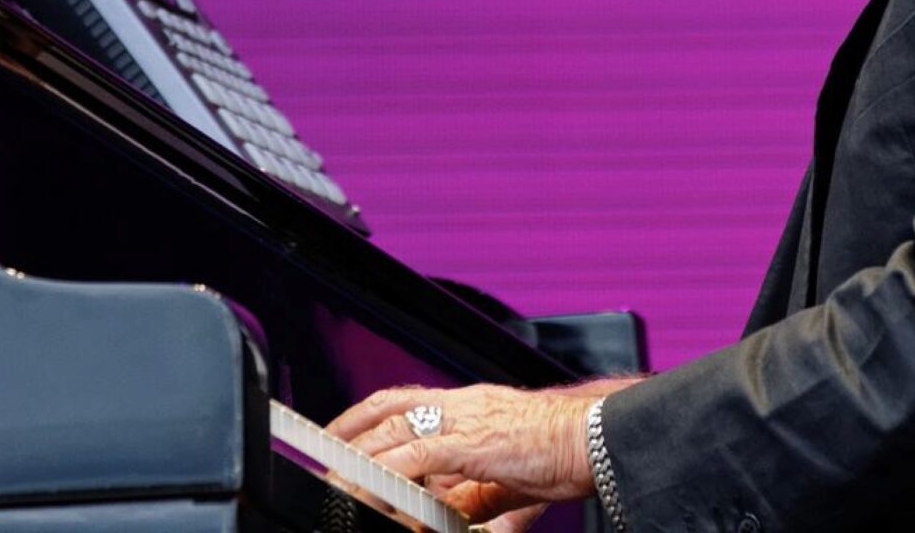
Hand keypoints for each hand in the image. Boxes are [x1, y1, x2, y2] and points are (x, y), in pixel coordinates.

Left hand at [327, 378, 640, 527]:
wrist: (594, 435)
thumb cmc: (562, 450)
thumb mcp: (505, 473)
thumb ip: (470, 491)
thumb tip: (439, 516)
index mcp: (469, 404)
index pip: (405, 398)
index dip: (366, 413)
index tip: (339, 433)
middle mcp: (462, 403)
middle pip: (389, 407)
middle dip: (348, 430)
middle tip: (320, 456)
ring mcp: (465, 418)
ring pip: (396, 429)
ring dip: (359, 457)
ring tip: (335, 481)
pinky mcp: (473, 443)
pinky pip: (419, 455)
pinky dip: (390, 472)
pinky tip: (372, 490)